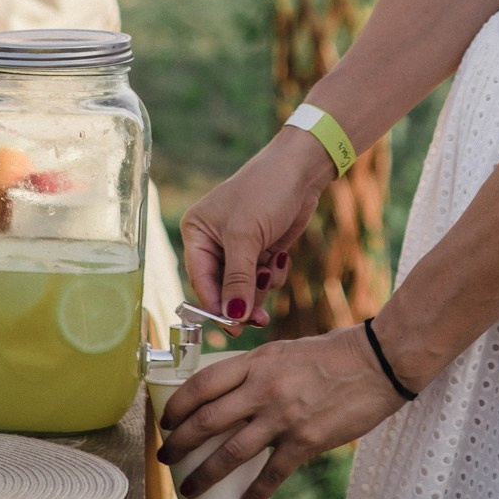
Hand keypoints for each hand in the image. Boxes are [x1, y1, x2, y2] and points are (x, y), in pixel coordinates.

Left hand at [156, 325, 406, 498]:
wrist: (381, 361)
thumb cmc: (335, 353)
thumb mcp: (286, 351)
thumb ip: (259, 370)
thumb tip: (232, 394)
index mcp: (257, 361)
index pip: (202, 384)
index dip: (177, 406)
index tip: (165, 422)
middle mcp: (264, 387)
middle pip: (207, 420)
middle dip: (178, 444)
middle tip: (166, 459)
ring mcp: (284, 416)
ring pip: (231, 453)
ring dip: (204, 475)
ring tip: (188, 488)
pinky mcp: (307, 441)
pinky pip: (272, 475)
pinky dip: (254, 494)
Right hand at [180, 126, 334, 324]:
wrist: (301, 170)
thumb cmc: (265, 191)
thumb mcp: (246, 237)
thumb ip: (237, 280)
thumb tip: (232, 317)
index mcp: (197, 233)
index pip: (201, 281)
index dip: (216, 307)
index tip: (233, 328)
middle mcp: (213, 241)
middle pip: (223, 289)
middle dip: (242, 301)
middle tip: (260, 318)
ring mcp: (239, 246)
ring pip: (245, 287)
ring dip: (261, 287)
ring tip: (272, 268)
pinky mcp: (260, 248)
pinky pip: (262, 278)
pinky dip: (273, 274)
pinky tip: (280, 257)